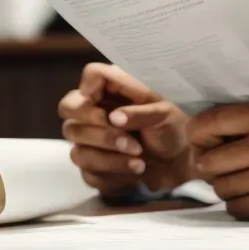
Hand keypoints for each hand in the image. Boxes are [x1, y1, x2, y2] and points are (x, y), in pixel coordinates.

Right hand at [57, 63, 192, 197]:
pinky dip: (113, 174)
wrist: (180, 162)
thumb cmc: (172, 128)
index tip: (108, 108)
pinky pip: (88, 173)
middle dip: (98, 130)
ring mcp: (89, 140)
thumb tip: (114, 118)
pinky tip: (135, 170)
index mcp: (114, 89)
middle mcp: (95, 110)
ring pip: (77, 148)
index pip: (91, 74)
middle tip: (128, 141)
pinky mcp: (93, 167)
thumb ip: (141, 112)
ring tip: (140, 158)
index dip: (92, 88)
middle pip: (69, 110)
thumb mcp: (165, 114)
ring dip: (109, 156)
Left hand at [186, 97, 248, 220]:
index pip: (209, 123)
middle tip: (223, 169)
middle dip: (211, 168)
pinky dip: (242, 206)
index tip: (204, 143)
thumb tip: (225, 122)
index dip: (198, 136)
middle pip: (208, 162)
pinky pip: (239, 209)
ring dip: (228, 188)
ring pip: (221, 189)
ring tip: (245, 184)